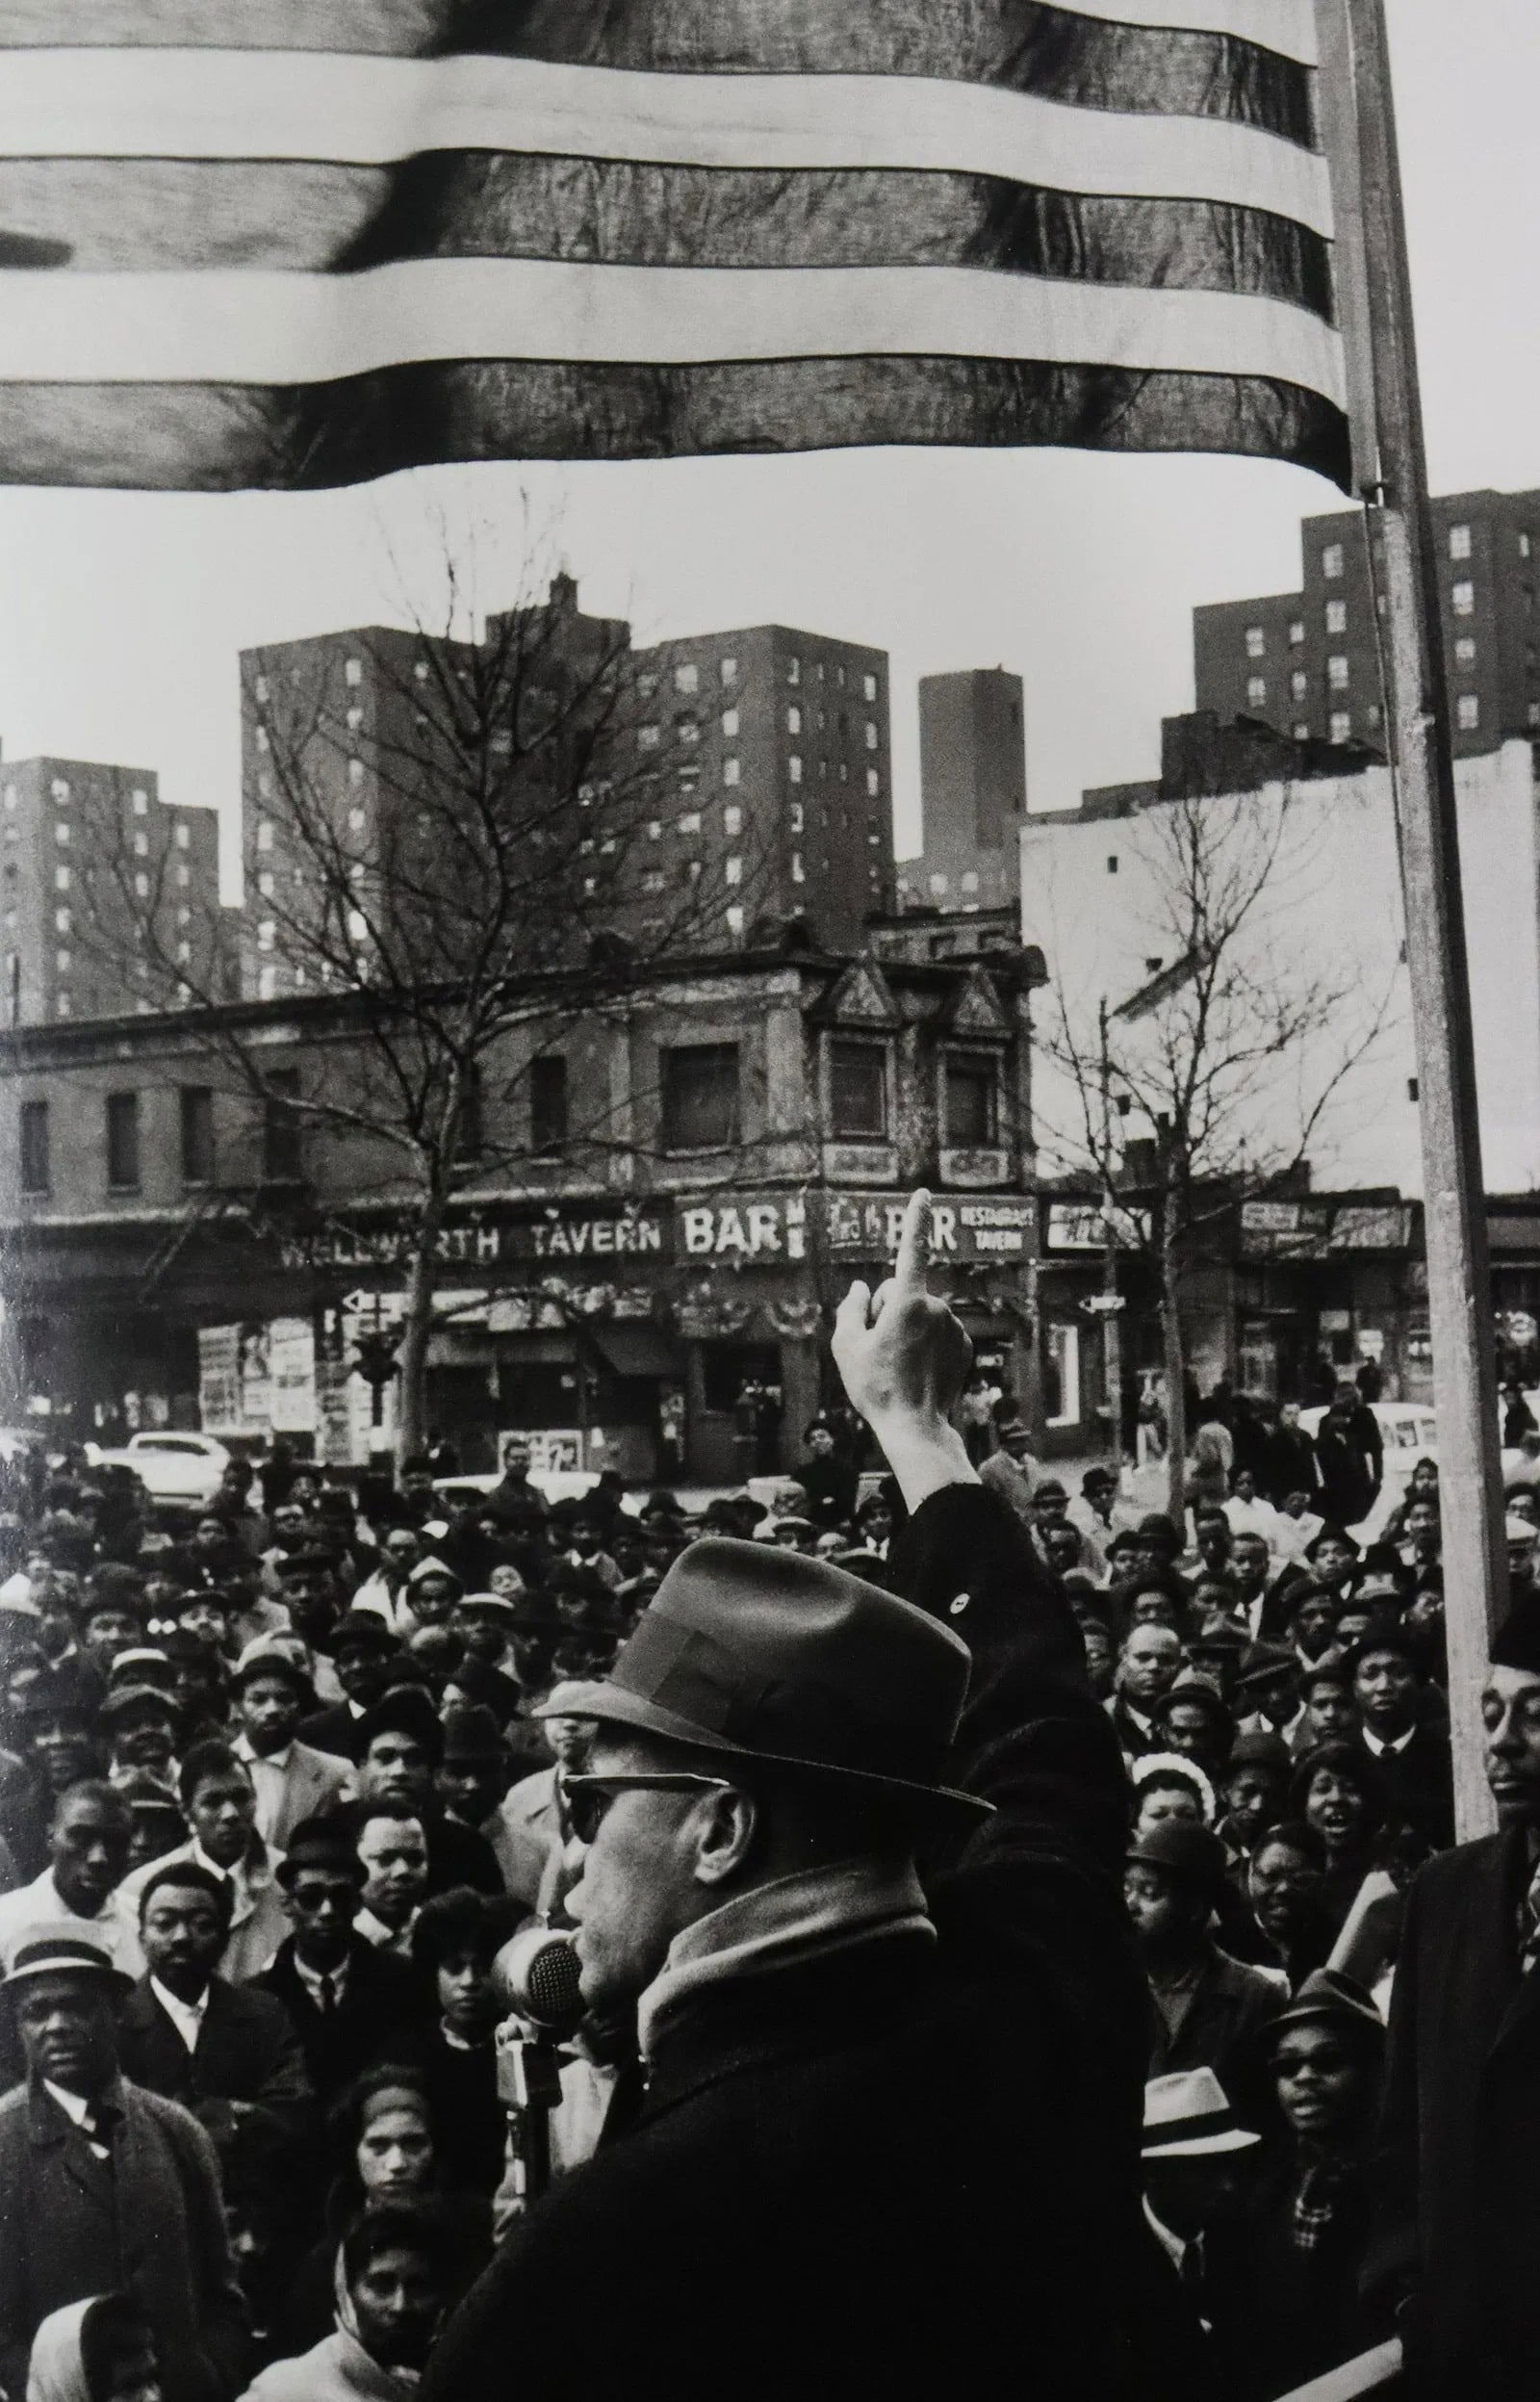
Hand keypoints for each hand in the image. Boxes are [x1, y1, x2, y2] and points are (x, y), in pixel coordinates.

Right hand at [832, 1191, 977, 1510]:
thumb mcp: (847, 1347)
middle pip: (902, 1293)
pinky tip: (916, 1370)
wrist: (915, 1427)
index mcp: (909, 1302)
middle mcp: (938, 1308)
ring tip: (898, 1365)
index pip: (911, 1251)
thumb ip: (851, 1309)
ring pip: (921, 1314)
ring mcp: (954, 1328)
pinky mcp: (965, 1346)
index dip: (915, 1220)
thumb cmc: (876, 1387)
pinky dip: (925, 1344)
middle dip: (888, 1310)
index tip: (924, 1193)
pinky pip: (937, 1332)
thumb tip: (861, 1287)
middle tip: (877, 1348)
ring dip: (906, 1329)